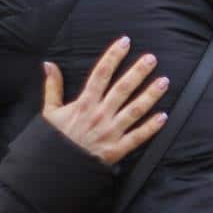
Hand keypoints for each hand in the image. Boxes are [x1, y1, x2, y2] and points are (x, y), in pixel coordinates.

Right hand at [41, 36, 168, 165]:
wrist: (55, 170)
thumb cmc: (53, 140)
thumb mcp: (49, 112)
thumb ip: (52, 87)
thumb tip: (49, 64)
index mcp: (84, 104)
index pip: (100, 74)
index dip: (113, 56)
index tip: (125, 42)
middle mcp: (99, 115)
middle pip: (122, 89)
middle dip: (138, 72)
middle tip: (152, 59)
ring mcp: (110, 132)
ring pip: (134, 110)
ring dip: (150, 95)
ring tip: (164, 82)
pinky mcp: (116, 149)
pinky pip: (137, 137)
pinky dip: (151, 127)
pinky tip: (164, 116)